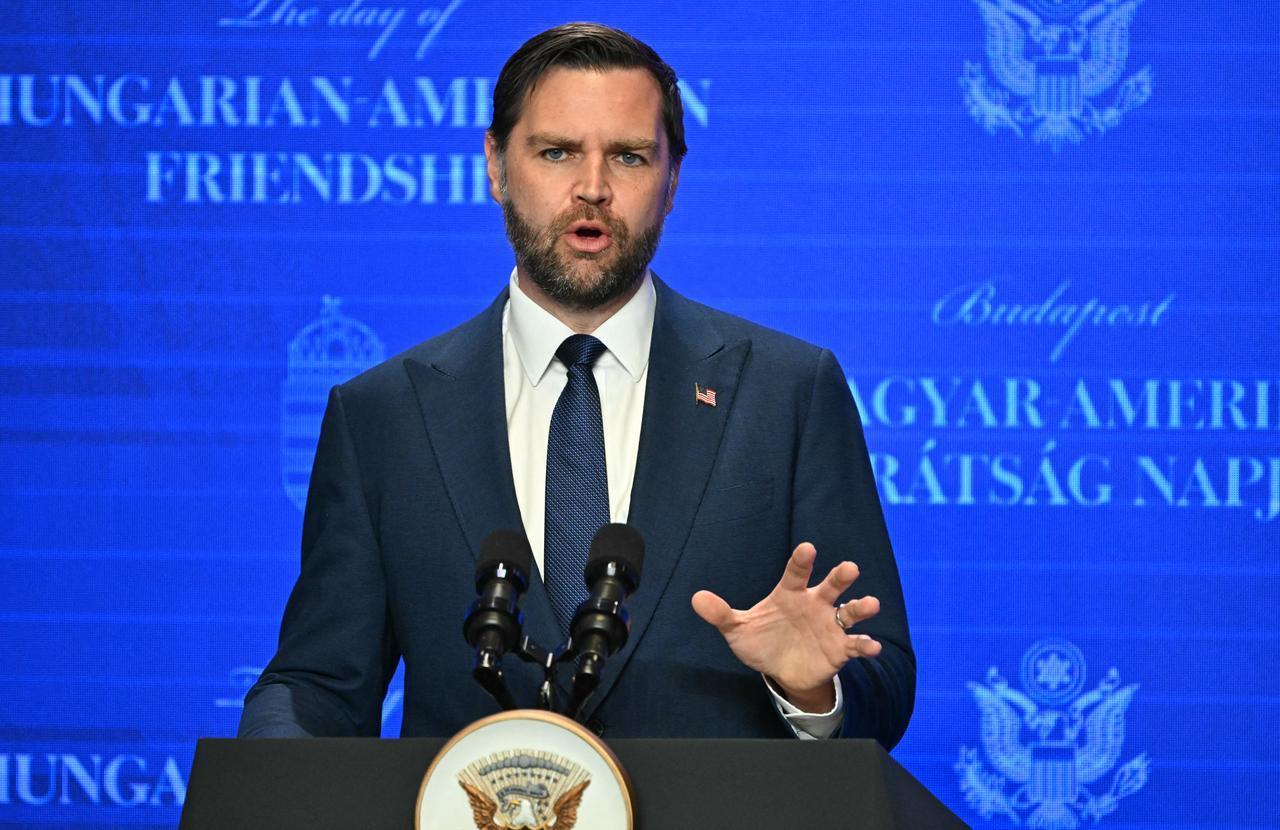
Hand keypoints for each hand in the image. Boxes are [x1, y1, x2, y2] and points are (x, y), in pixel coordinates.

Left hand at [691, 542, 881, 711]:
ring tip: (872, 604)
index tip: (808, 548)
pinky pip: (855, 644)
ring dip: (861, 607)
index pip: (796, 573)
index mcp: (790, 594)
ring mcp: (830, 625)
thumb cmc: (762, 641)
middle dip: (840, 576)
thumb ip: (721, 614)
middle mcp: (815, 604)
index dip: (802, 561)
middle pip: (830, 586)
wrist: (781, 670)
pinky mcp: (840, 648)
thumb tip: (696, 598)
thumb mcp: (738, 630)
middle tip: (850, 568)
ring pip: (850, 612)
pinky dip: (865, 645)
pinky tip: (871, 646)